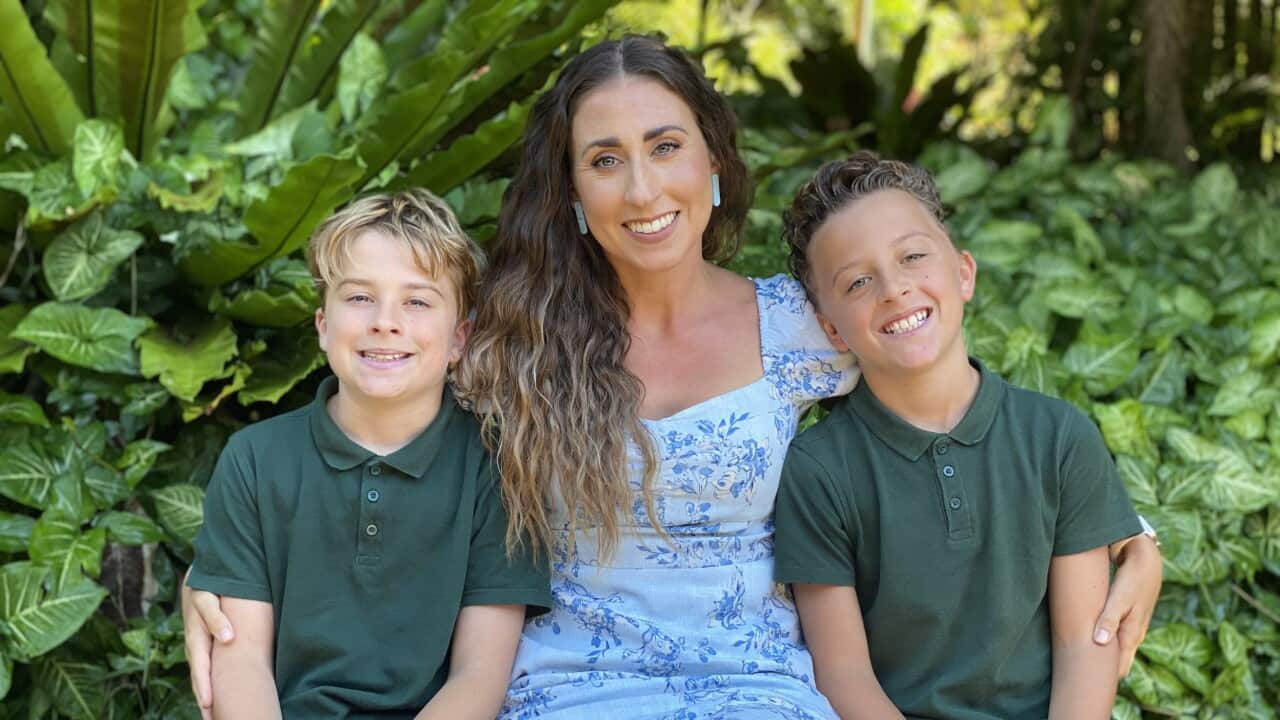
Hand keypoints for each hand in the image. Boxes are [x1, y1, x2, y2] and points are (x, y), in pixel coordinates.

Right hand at [182, 570, 234, 719]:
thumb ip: (216, 617)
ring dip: (205, 695)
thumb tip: (227, 639)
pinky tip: (215, 700)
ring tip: (211, 716)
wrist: (199, 580)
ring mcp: (197, 647)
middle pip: (199, 676)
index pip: (200, 666)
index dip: (204, 686)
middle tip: (210, 717)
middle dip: (204, 698)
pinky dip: (207, 685)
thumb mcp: (208, 598)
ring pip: (201, 675)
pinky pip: (206, 668)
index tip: (208, 704)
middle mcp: (194, 645)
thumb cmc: (207, 587)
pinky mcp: (203, 646)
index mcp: (195, 636)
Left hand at [1093, 535, 1161, 676]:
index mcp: (1132, 634)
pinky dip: (1105, 643)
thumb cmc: (1132, 579)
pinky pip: (1115, 637)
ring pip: (1116, 649)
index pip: (1120, 666)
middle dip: (1104, 672)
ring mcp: (1131, 626)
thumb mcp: (1119, 598)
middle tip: (1082, 681)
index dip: (1106, 678)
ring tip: (1084, 668)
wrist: (1145, 559)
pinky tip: (1093, 645)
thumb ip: (1109, 619)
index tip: (1090, 686)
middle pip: (1119, 661)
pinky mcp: (1126, 616)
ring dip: (1104, 657)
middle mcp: (1133, 634)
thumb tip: (1099, 643)